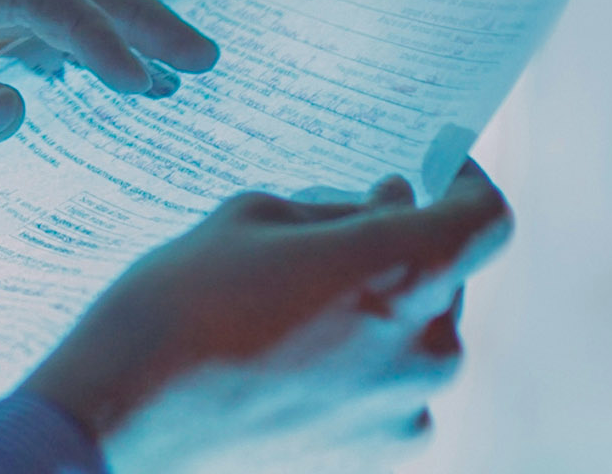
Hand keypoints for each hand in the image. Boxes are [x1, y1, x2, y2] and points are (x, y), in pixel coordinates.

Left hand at [0, 0, 220, 148]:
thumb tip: (16, 108)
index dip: (93, 31)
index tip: (145, 84)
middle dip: (130, 15)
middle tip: (208, 59)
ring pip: (42, 6)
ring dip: (110, 32)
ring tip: (178, 76)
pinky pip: (16, 34)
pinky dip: (69, 51)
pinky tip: (99, 86)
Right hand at [24, 164, 513, 473]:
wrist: (126, 412)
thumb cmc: (181, 302)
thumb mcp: (250, 216)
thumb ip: (334, 209)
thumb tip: (383, 206)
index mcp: (398, 269)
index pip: (484, 216)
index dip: (467, 179)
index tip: (438, 166)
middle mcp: (424, 345)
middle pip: (447, 274)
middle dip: (405, 240)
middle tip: (342, 221)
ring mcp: (407, 406)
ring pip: (421, 334)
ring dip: (383, 304)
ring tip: (301, 296)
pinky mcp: (382, 449)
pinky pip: (397, 389)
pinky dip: (365, 364)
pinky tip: (298, 355)